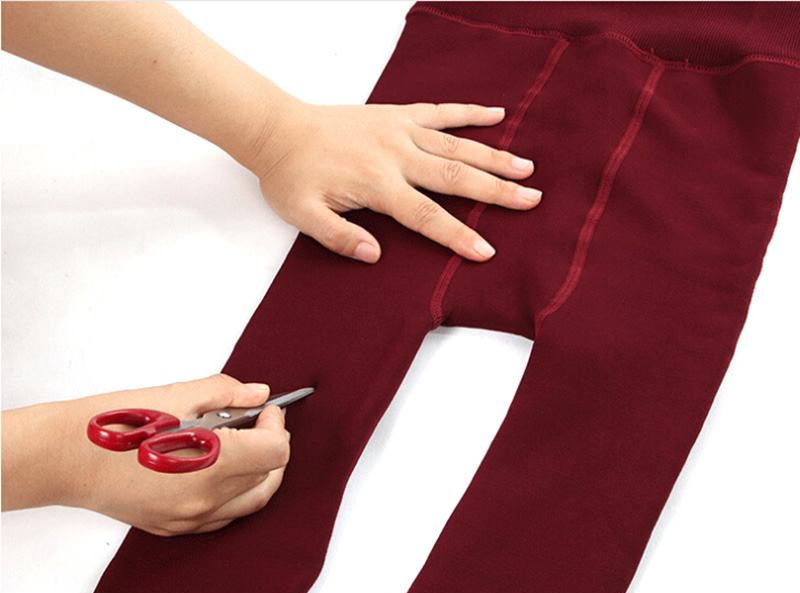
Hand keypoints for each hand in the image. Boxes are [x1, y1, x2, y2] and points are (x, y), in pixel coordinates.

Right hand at [1, 375, 290, 535]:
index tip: (269, 410)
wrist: (64, 457)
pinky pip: (222, 516)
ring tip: (245, 446)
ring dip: (258, 474)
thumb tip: (258, 394)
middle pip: (268, 478)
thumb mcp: (176, 395)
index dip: (278, 426)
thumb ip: (226, 393)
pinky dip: (234, 494)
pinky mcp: (174, 527)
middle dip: (273, 448)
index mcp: (213, 462)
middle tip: (262, 424)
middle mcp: (207, 498)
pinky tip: (222, 471)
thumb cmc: (114, 425)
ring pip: (249, 502)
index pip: (276, 452)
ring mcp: (190, 518)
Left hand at [253, 99, 540, 262]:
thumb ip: (339, 237)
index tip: (486, 252)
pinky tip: (497, 115)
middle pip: (455, 176)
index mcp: (377, 184)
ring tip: (527, 168)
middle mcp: (396, 155)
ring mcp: (399, 130)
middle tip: (532, 200)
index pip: (427, 216)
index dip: (458, 236)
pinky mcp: (396, 114)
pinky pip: (440, 111)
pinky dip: (469, 113)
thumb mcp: (304, 216)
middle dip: (496, 190)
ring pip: (455, 144)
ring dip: (493, 155)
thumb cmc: (291, 177)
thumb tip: (375, 255)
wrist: (278, 130)